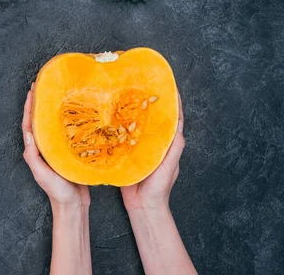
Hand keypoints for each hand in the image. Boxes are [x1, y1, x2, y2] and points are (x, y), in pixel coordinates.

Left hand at [22, 83, 89, 210]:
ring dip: (52, 109)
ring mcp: (56, 149)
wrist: (73, 205)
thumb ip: (33, 155)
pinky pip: (67, 132)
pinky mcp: (69, 152)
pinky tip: (73, 112)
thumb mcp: (42, 173)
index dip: (29, 107)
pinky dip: (68, 121)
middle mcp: (44, 147)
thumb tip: (27, 134)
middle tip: (42, 85)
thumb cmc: (57, 191)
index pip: (30, 124)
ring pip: (52, 124)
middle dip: (39, 103)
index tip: (32, 90)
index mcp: (36, 150)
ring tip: (55, 93)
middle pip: (40, 120)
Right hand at [121, 93, 184, 210]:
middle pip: (153, 118)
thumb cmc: (159, 187)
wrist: (143, 204)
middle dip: (150, 102)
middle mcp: (155, 141)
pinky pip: (123, 135)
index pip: (173, 118)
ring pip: (137, 124)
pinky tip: (112, 117)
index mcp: (168, 142)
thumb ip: (173, 147)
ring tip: (126, 96)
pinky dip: (119, 126)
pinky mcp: (126, 151)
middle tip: (142, 85)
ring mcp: (140, 146)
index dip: (172, 102)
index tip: (168, 85)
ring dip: (133, 111)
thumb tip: (178, 128)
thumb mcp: (170, 165)